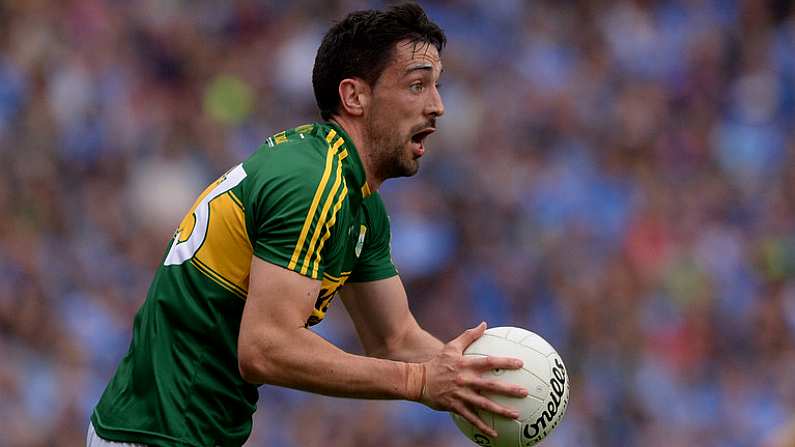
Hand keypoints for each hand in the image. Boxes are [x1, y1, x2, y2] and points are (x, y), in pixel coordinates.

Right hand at [413, 322, 527, 437]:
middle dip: (508, 389)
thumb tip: (484, 324)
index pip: (488, 362)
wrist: (418, 381)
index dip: (504, 363)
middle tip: (525, 392)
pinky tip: (495, 434)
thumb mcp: (451, 346)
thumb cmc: (437, 362)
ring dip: (500, 411)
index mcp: (465, 365)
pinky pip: (471, 419)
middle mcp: (465, 380)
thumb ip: (469, 336)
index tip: (520, 364)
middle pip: (490, 386)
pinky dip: (483, 427)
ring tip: (516, 415)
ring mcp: (460, 395)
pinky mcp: (455, 407)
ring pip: (483, 405)